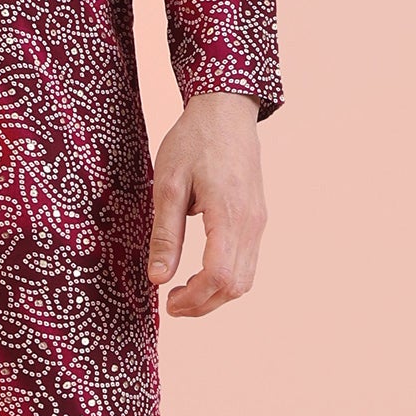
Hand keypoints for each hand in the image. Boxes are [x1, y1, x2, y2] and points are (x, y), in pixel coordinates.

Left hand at [147, 89, 265, 317]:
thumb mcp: (167, 185)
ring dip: (215, 295)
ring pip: (245, 279)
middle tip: (171, 304)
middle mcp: (251, 223)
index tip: (166, 302)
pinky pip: (248, 262)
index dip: (193, 299)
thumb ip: (165, 234)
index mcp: (229, 215)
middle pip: (236, 286)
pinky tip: (200, 272)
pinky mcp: (257, 219)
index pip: (218, 276)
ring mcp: (258, 222)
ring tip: (183, 292)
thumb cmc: (193, 142)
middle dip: (203, 304)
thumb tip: (157, 278)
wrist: (225, 111)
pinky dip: (226, 278)